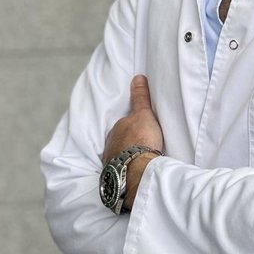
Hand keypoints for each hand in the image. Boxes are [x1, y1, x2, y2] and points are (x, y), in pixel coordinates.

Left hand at [103, 76, 164, 209]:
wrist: (138, 169)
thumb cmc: (141, 139)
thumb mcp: (144, 114)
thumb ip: (140, 97)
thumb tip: (138, 77)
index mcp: (116, 129)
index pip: (123, 125)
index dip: (132, 127)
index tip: (141, 132)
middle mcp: (109, 145)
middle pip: (118, 141)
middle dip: (126, 143)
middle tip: (140, 146)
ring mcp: (110, 162)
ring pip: (118, 157)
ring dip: (126, 158)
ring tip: (138, 162)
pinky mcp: (115, 176)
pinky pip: (120, 171)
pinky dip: (126, 170)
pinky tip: (134, 173)